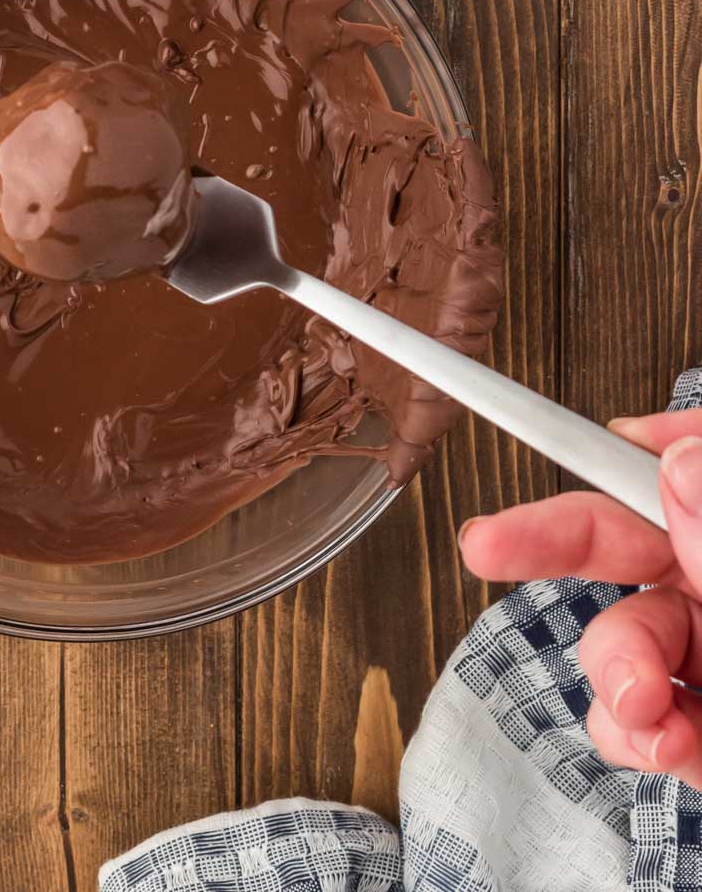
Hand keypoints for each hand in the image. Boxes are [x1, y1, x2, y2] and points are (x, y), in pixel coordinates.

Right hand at [459, 412, 701, 788]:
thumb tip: (677, 461)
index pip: (662, 472)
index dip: (606, 445)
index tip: (532, 418)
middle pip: (618, 543)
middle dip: (548, 548)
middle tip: (484, 546)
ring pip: (622, 645)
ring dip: (614, 671)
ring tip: (645, 703)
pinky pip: (643, 731)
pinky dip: (640, 739)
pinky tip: (660, 742)